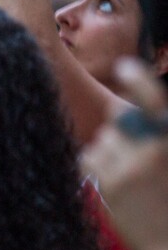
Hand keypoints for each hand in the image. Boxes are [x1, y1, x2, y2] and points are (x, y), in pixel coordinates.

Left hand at [82, 59, 167, 249]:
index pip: (155, 104)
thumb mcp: (166, 162)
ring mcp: (128, 167)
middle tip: (137, 154)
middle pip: (119, 118)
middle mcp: (152, 150)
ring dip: (110, 150)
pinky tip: (116, 184)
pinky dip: (97, 164)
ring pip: (103, 138)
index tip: (124, 66)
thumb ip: (153, 136)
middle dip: (121, 127)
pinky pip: (90, 156)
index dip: (140, 82)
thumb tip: (117, 110)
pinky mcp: (109, 183)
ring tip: (131, 177)